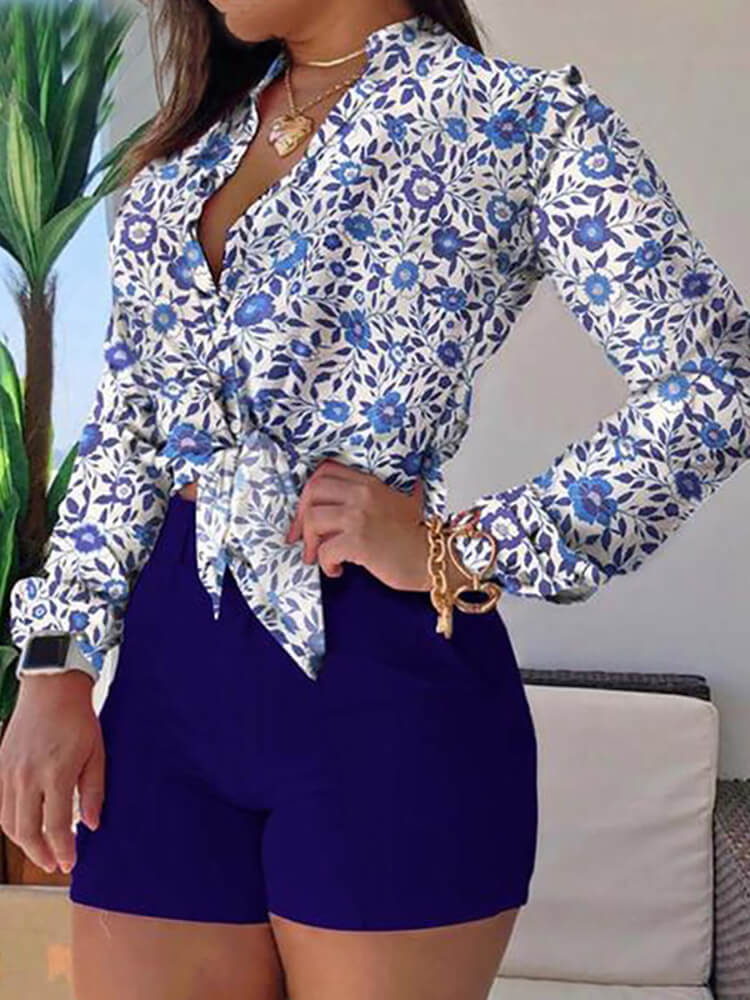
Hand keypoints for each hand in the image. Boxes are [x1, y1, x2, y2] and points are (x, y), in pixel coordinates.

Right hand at [0, 671, 104, 873]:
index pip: (56, 826)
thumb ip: (93, 791)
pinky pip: (1, 805)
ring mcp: (9, 772)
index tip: (70, 863)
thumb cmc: (78, 719)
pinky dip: (12, 823)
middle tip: (56, 865)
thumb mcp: (96, 753)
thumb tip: (92, 825)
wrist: (51, 688)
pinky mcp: (0, 766)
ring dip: (24, 843)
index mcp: (55, 774)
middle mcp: (27, 777)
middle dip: (41, 855)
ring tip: (42, 851)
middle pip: (26, 831)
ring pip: (8, 823)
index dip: (63, 850)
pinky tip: (26, 827)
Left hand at [286, 458, 453, 591]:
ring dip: (310, 543)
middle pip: (311, 492)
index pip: (325, 471)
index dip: (308, 492)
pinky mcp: (359, 542)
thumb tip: (349, 495)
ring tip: (317, 557)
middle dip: (301, 518)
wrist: (433, 558)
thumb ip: (380, 490)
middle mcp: (363, 494)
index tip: (306, 512)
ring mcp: (359, 517)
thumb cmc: (416, 536)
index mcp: (369, 482)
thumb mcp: (401, 500)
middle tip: (302, 539)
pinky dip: (325, 564)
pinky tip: (337, 571)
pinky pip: (324, 550)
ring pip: (313, 519)